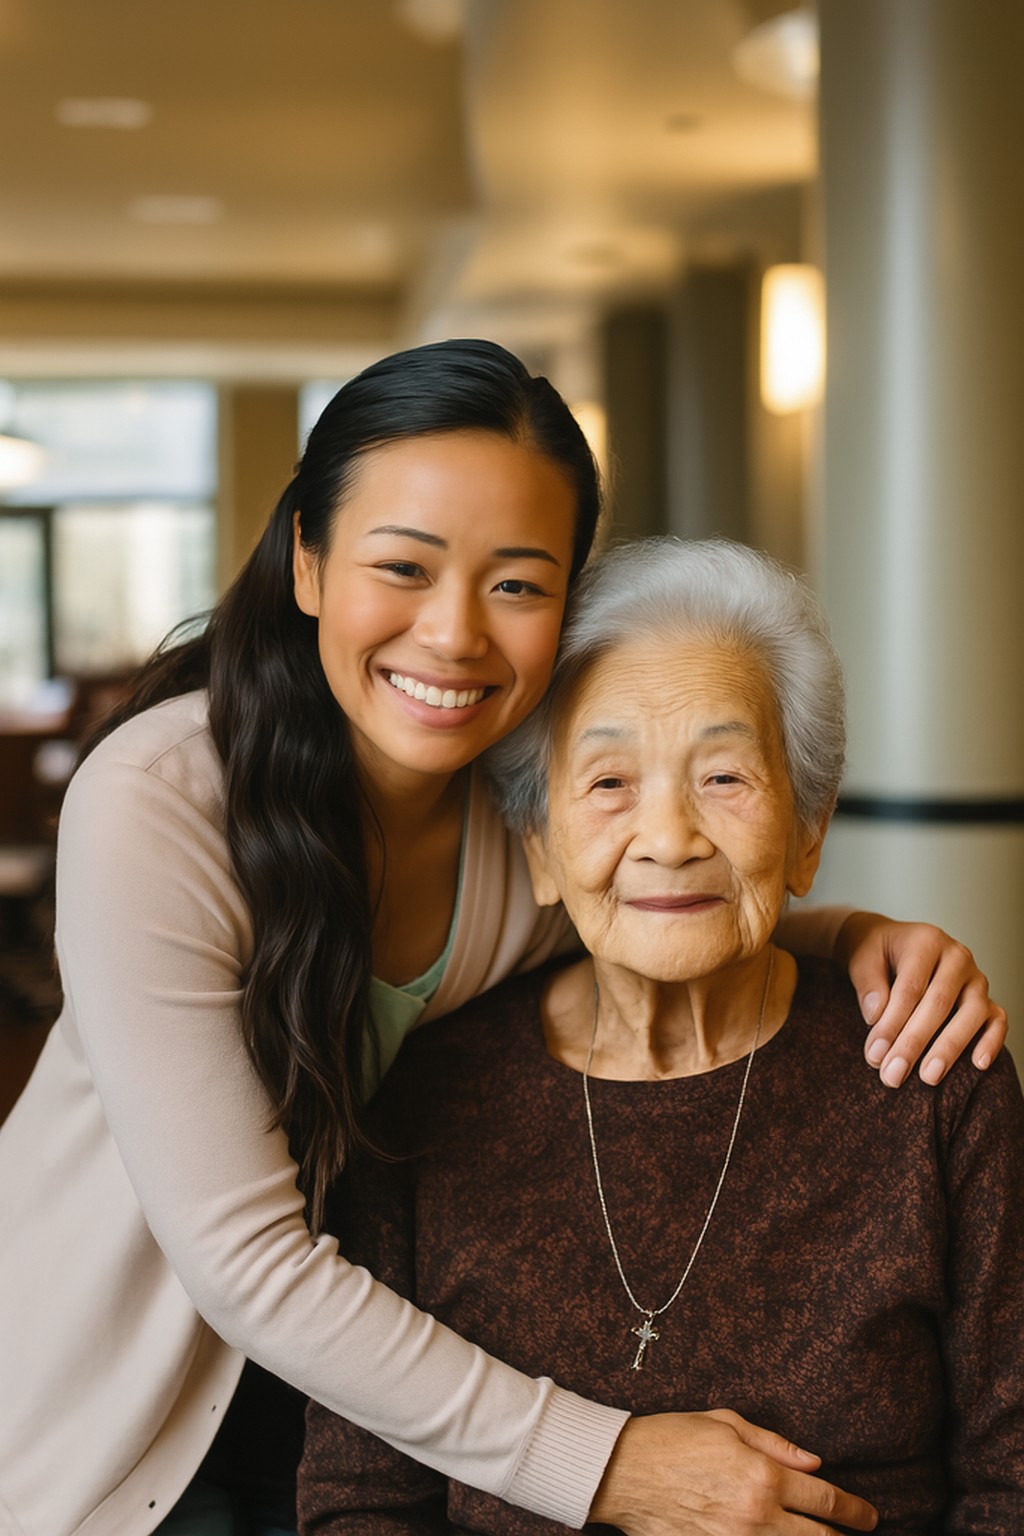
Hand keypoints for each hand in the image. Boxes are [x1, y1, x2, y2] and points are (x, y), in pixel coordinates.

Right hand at [590, 1410, 876, 1533]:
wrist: (622, 1471)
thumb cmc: (673, 1437)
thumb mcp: (727, 1422)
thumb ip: (776, 1444)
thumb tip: (816, 1463)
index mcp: (763, 1476)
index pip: (826, 1500)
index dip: (856, 1511)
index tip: (869, 1516)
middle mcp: (756, 1516)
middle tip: (857, 1532)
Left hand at [836, 912, 1007, 1087]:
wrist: (892, 945)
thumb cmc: (877, 954)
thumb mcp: (862, 959)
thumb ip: (868, 984)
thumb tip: (876, 1015)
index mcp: (926, 941)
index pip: (910, 987)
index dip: (892, 1023)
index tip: (874, 1054)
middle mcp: (957, 957)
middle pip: (939, 1003)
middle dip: (914, 1043)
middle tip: (893, 1075)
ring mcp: (975, 978)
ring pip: (972, 1012)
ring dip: (950, 1047)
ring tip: (928, 1077)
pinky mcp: (986, 998)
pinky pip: (997, 1020)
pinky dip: (991, 1041)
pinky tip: (978, 1064)